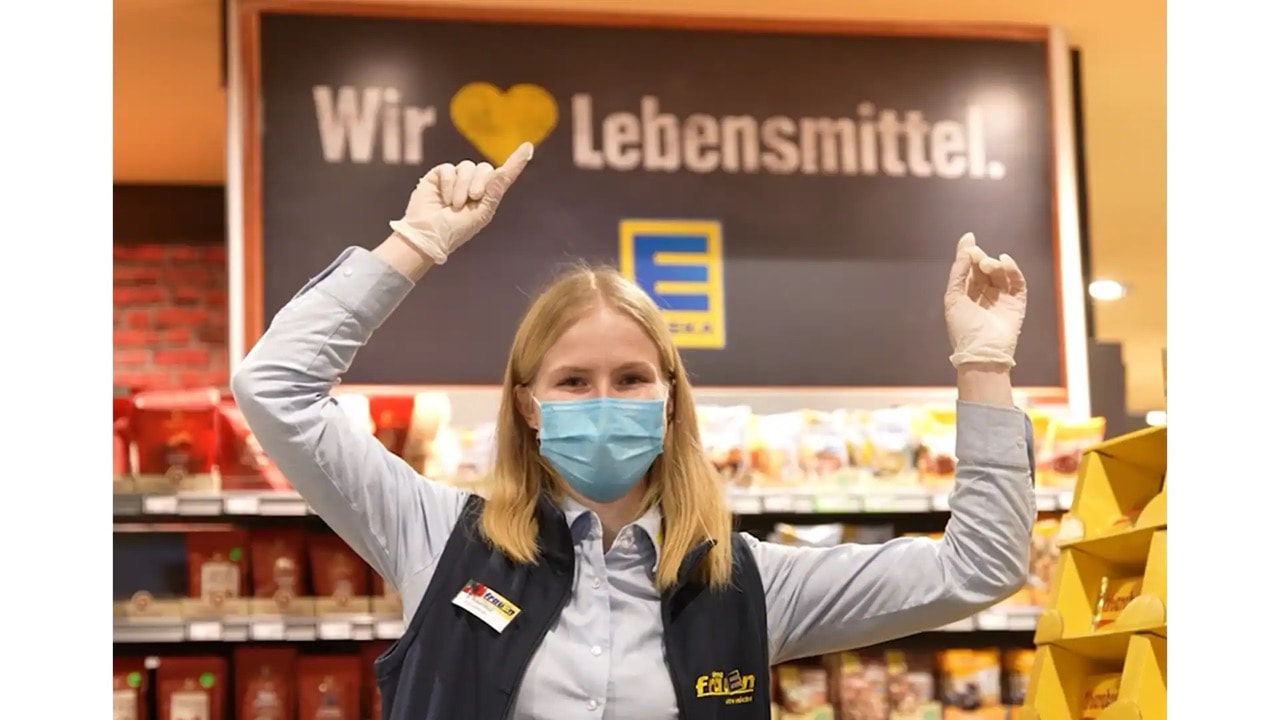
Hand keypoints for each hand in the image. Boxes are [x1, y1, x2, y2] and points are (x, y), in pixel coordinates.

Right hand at [389, 142, 533, 263]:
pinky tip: (443, 198)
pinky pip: (449, 169)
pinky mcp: (440, 175)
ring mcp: (456, 178)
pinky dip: (448, 184)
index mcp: (487, 195)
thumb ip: (494, 192)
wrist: (428, 235)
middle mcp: (473, 184)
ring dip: (462, 186)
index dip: (516, 162)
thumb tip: (502, 170)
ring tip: (455, 204)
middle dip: (480, 183)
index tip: (528, 148)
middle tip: (473, 198)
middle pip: (485, 168)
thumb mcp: (481, 213)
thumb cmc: (455, 230)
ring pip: (467, 167)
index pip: (504, 176)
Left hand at [944, 232, 1027, 368]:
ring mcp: (1001, 299)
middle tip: (977, 256)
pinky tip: (1004, 261)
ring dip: (995, 264)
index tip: (969, 238)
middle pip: (984, 268)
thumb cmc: (963, 328)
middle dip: (981, 259)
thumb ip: (958, 272)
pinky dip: (1012, 270)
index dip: (968, 253)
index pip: (968, 269)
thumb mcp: (953, 297)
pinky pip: (1017, 282)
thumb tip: (966, 248)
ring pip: (1000, 273)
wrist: (982, 351)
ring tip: (988, 264)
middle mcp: (984, 295)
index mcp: (966, 294)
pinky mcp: (1017, 303)